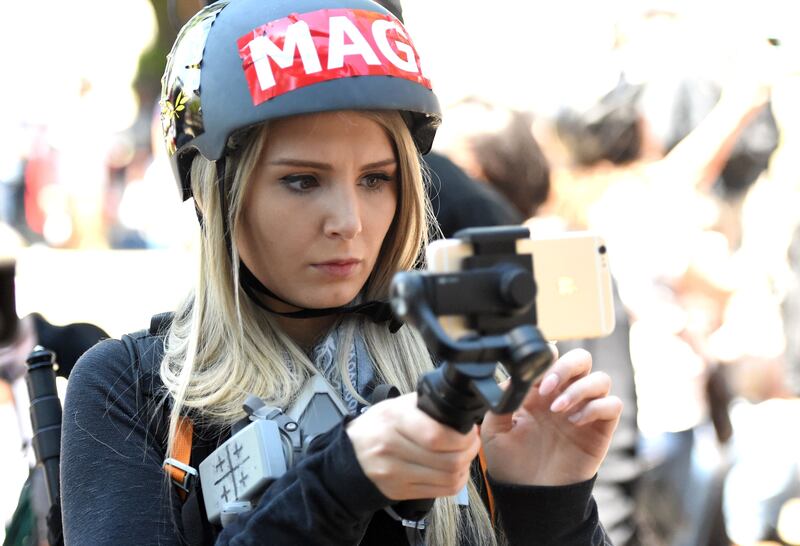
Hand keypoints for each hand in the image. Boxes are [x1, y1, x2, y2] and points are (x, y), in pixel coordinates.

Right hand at [346, 393, 480, 500]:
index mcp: (393, 420)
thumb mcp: (397, 405)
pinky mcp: (399, 491)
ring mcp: (394, 473)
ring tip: (464, 455)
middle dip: (468, 451)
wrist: (350, 454)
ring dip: (464, 467)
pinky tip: (455, 470)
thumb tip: (459, 410)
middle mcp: (391, 448)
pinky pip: (440, 492)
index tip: (469, 431)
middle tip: (472, 443)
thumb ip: (426, 406)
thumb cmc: (379, 425)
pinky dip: (455, 481)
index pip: (436, 436)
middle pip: (447, 460)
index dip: (461, 437)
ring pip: (447, 478)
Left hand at [480, 348, 621, 485]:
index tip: (535, 374)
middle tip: (546, 388)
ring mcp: (584, 410)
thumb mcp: (494, 429)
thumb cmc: (511, 462)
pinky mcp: (599, 429)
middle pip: (581, 359)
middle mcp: (564, 395)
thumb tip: (511, 378)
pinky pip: (612, 405)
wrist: (529, 495)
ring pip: (600, 379)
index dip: (547, 357)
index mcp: (539, 390)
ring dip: (579, 389)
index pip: (553, 358)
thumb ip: (501, 400)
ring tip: (558, 410)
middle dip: (566, 366)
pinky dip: (596, 408)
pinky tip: (575, 421)